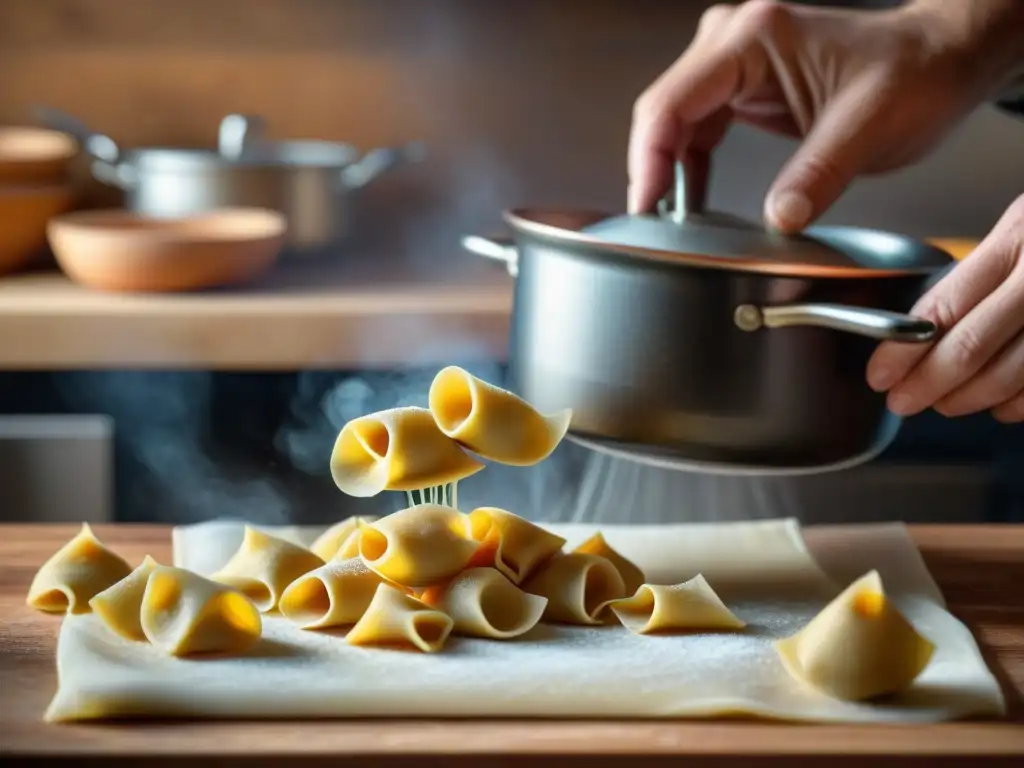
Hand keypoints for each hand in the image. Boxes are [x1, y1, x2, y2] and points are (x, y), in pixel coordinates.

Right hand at [628, 0, 1023, 230]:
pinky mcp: (742, 87)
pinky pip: (695, 129)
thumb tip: (778, 220)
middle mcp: (734, 43)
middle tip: (654, 227)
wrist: (939, 59)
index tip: (647, 209)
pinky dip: (689, 168)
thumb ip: (818, 173)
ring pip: (673, 123)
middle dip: (653, 171)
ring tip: (671, 221)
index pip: (672, 102)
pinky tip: (694, 200)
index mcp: (754, 39)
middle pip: (662, 112)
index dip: (650, 160)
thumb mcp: (868, 127)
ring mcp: (734, 64)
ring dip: (668, 173)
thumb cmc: (913, 73)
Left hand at [866, 195, 1023, 423]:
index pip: (944, 306)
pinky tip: (1000, 405)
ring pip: (1013, 371)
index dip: (904, 349)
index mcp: (1019, 236)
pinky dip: (1018, 403)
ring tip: (945, 404)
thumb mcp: (1021, 228)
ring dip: (970, 397)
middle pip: (974, 345)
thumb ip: (980, 273)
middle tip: (903, 402)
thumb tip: (920, 331)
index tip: (880, 374)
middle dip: (929, 382)